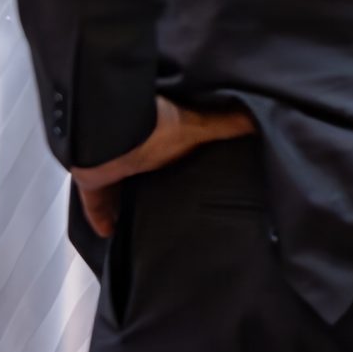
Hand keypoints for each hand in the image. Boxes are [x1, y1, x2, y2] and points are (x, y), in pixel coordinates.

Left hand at [70, 96, 256, 237]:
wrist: (108, 133)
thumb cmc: (154, 125)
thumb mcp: (199, 127)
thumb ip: (227, 124)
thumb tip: (258, 118)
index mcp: (161, 137)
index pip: (172, 151)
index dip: (178, 161)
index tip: (193, 175)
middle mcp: (136, 149)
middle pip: (146, 171)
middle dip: (154, 184)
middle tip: (170, 204)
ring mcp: (112, 165)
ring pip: (120, 187)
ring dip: (128, 202)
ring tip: (145, 223)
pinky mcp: (94, 181)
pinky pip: (96, 204)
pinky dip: (102, 218)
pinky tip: (110, 234)